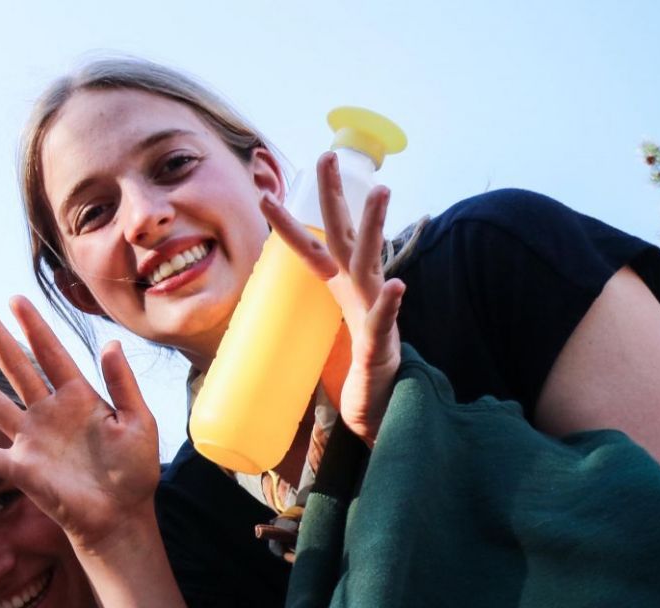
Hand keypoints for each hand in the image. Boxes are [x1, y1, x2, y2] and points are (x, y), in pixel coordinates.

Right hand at [0, 297, 161, 554]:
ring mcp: (31, 440)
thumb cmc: (134, 471)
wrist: (122, 518)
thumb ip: (123, 384)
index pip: (51, 353)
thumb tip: (110, 343)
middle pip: (17, 368)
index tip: (16, 299)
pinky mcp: (21, 469)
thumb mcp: (139, 422)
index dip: (34, 327)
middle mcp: (49, 413)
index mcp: (79, 397)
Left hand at [261, 151, 407, 444]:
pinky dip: (390, 302)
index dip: (286, 221)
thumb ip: (313, 296)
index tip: (263, 192)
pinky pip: (386, 317)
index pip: (308, 245)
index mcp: (336, 283)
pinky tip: (396, 285)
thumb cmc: (354, 357)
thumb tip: (281, 285)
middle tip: (327, 155)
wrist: (381, 399)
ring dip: (374, 226)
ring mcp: (372, 308)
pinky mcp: (381, 339)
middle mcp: (356, 286)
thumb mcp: (326, 319)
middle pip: (341, 233)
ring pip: (371, 260)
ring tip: (382, 190)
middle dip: (333, 194)